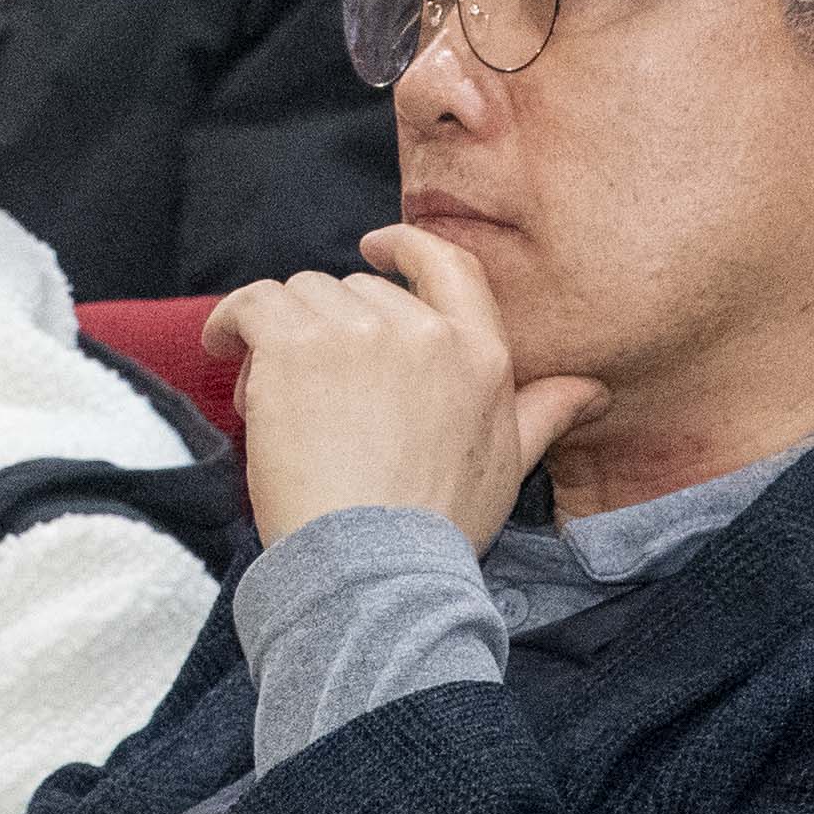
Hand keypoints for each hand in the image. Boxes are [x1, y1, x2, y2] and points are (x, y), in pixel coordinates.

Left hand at [211, 225, 608, 555]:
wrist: (370, 567)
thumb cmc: (435, 526)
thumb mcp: (508, 465)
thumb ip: (543, 413)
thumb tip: (592, 390)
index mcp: (479, 354)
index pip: (449, 267)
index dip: (408, 247)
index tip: (375, 248)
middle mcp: (422, 331)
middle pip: (356, 290)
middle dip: (328, 329)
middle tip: (315, 393)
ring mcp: (356, 333)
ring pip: (302, 297)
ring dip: (280, 336)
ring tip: (276, 400)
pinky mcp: (294, 346)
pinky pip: (253, 305)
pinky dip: (231, 321)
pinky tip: (222, 347)